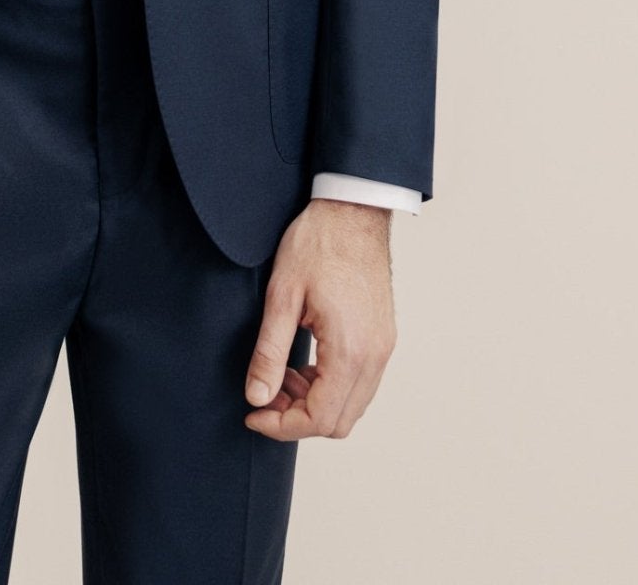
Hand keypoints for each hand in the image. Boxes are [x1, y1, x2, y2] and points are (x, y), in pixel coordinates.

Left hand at [243, 197, 396, 439]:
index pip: (319, 418)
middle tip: (265, 396)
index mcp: (350, 349)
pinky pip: (360, 383)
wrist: (353, 210)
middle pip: (339, 422)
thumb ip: (269, 353)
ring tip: (281, 376)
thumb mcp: (282, 296)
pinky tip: (304, 364)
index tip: (253, 415)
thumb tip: (257, 397)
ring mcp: (383, 348)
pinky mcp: (383, 338)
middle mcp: (375, 356)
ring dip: (315, 403)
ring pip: (352, 405)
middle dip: (297, 419)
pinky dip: (331, 386)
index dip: (282, 426)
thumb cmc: (318, 244)